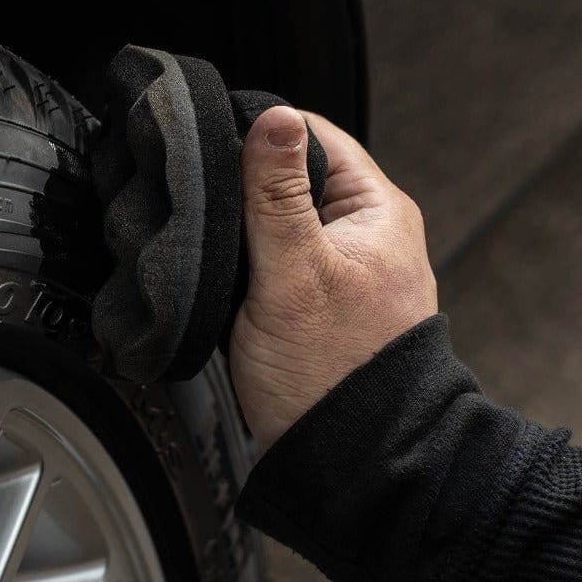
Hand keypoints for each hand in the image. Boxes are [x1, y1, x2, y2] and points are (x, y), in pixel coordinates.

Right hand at [229, 105, 437, 452]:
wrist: (346, 464)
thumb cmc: (332, 377)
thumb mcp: (293, 273)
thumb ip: (277, 194)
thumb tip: (273, 118)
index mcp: (377, 211)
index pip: (313, 134)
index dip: (259, 135)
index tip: (213, 148)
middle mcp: (367, 234)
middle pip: (292, 177)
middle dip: (245, 187)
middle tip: (204, 204)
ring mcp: (343, 270)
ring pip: (279, 221)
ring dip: (244, 229)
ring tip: (212, 243)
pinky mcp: (319, 303)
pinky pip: (277, 261)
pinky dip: (249, 264)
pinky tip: (226, 279)